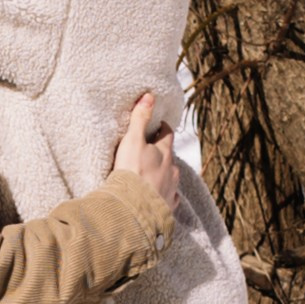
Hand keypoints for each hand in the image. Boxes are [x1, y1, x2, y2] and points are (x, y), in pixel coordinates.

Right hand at [111, 90, 179, 212]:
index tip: (159, 125)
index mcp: (165, 153)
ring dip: (164, 173)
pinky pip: (170, 198)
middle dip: (163, 152)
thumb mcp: (132, 140)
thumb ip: (140, 118)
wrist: (133, 207)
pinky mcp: (167, 206)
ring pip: (172, 177)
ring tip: (154, 174)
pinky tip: (160, 196)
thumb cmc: (132, 171)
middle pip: (170, 157)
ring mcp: (171, 189)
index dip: (163, 128)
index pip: (168, 135)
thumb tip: (149, 96)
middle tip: (152, 149)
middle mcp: (172, 170)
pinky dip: (165, 194)